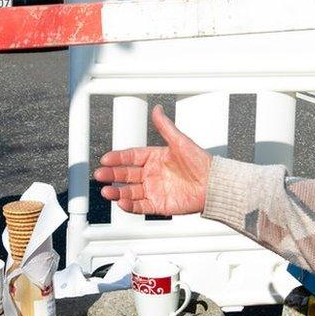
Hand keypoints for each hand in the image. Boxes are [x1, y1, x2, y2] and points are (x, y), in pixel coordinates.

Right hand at [93, 105, 210, 215]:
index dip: (118, 158)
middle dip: (112, 175)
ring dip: (117, 192)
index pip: (131, 157)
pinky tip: (121, 202)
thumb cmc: (201, 162)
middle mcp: (152, 174)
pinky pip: (141, 206)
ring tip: (107, 192)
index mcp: (155, 158)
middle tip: (100, 175)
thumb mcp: (180, 141)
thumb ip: (165, 127)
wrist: (214, 184)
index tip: (106, 159)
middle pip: (126, 175)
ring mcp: (154, 190)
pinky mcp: (159, 205)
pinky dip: (130, 206)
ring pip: (130, 192)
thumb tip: (157, 109)